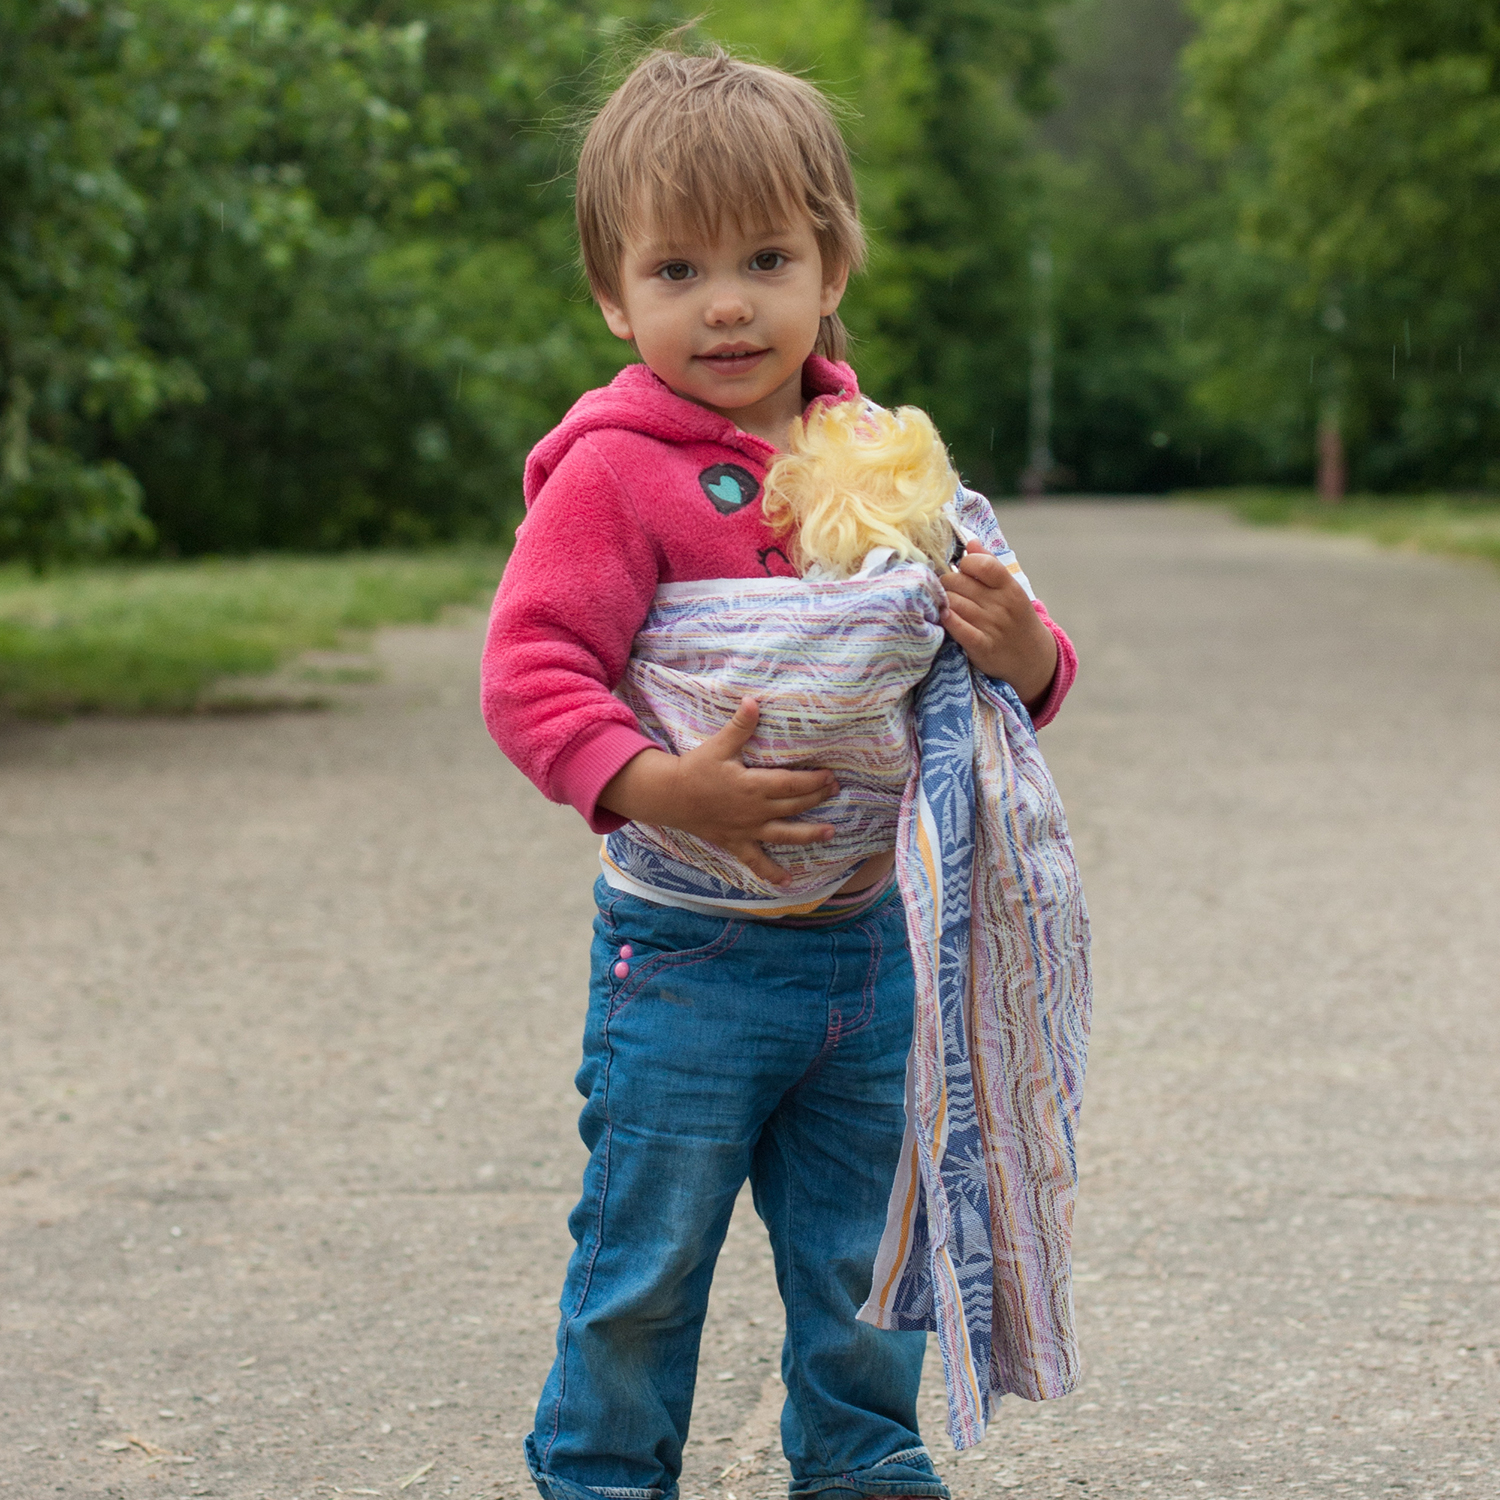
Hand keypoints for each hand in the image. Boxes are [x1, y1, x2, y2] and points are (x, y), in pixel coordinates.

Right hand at [599, 696, 838, 884]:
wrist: (669, 797)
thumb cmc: (695, 769)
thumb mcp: (718, 745)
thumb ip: (740, 726)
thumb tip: (753, 701)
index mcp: (753, 785)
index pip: (791, 784)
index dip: (813, 780)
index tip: (830, 776)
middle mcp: (755, 810)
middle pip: (794, 806)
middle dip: (817, 798)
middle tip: (836, 791)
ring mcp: (747, 830)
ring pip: (784, 835)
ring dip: (808, 835)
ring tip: (830, 833)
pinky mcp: (736, 843)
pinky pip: (755, 861)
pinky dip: (771, 873)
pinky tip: (787, 883)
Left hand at [940, 540, 1058, 705]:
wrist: (1032, 658)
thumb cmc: (1015, 618)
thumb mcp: (1010, 589)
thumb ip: (990, 564)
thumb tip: (971, 542)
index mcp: (1010, 587)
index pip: (982, 564)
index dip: (965, 563)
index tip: (961, 570)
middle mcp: (1002, 606)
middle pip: (958, 583)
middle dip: (946, 583)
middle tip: (946, 589)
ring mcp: (992, 627)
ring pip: (953, 603)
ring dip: (942, 601)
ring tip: (943, 603)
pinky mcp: (982, 647)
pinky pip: (959, 629)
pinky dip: (948, 620)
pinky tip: (943, 616)